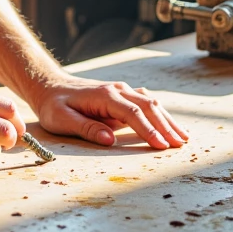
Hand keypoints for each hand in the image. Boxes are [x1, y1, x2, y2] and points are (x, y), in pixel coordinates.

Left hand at [35, 76, 187, 150]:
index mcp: (104, 96)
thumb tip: (109, 139)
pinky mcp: (122, 96)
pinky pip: (146, 103)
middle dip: (165, 126)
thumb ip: (85, 127)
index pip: (133, 113)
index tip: (161, 145)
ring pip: (151, 103)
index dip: (148, 130)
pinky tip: (171, 126)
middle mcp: (117, 90)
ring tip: (183, 138)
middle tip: (180, 145)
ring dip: (167, 120)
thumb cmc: (54, 105)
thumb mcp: (61, 119)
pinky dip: (161, 115)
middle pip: (148, 106)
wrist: (50, 86)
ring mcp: (122, 91)